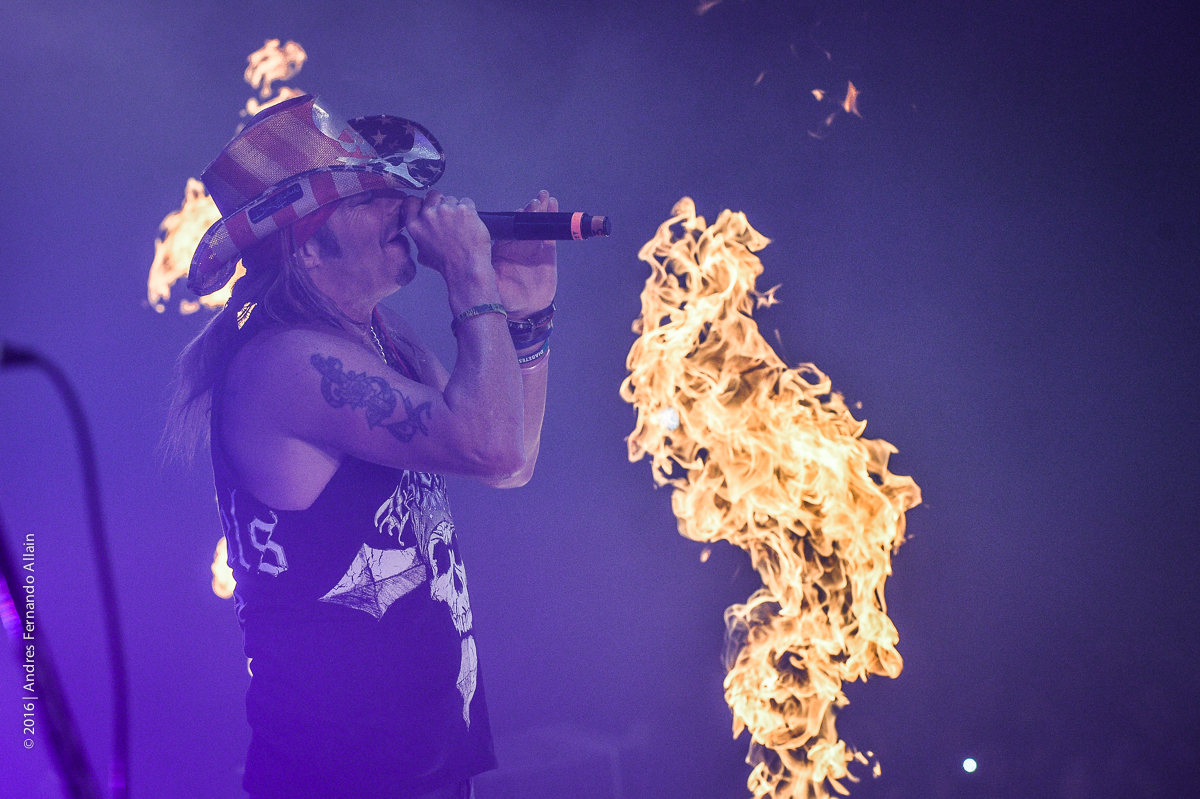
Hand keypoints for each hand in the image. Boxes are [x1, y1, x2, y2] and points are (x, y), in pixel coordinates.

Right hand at [401, 191, 491, 278]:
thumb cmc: (447, 264)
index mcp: (415, 225)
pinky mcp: (464, 209)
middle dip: (440, 202)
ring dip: (457, 209)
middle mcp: (428, 215)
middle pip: (433, 195)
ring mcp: (446, 210)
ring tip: (461, 226)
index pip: (411, 201)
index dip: (421, 202)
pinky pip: (467, 202)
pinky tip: (470, 224)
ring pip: (452, 199)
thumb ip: (419, 238)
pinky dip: (470, 211)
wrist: (466, 268)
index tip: (427, 204)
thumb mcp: (423, 254)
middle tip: (448, 215)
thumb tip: (421, 232)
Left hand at [491, 190, 558, 316]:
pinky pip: (549, 234)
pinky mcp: (546, 254)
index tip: (514, 210)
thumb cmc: (506, 298)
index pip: (505, 229)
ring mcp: (532, 248)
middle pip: (522, 223)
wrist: (526, 310)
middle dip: (528, 211)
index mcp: (502, 250)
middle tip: (534, 201)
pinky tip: (553, 206)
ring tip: (544, 197)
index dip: (511, 218)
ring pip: (536, 225)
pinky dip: (551, 221)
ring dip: (540, 210)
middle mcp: (517, 246)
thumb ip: (484, 272)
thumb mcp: (491, 285)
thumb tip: (470, 261)